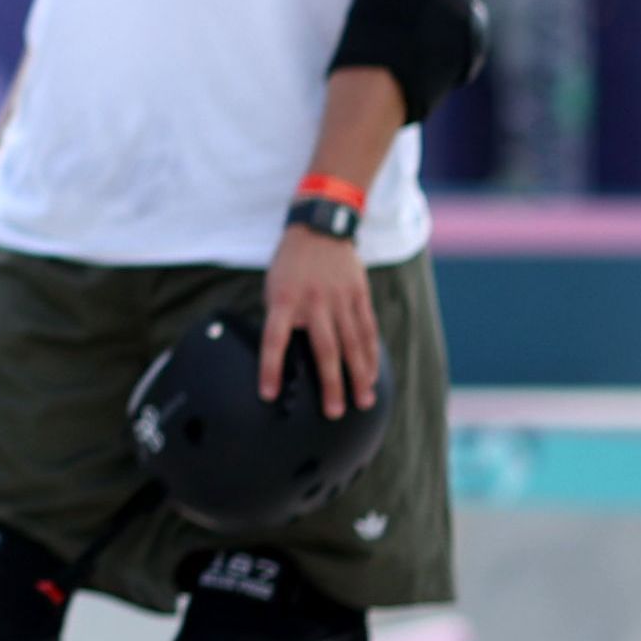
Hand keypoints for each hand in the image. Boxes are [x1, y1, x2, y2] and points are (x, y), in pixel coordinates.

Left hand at [258, 222, 378, 415]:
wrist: (319, 229)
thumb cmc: (289, 265)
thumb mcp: (274, 288)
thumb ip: (281, 319)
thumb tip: (285, 357)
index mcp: (284, 300)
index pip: (273, 340)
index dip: (270, 368)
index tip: (268, 394)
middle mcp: (314, 301)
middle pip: (325, 349)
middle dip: (330, 383)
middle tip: (334, 412)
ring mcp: (340, 298)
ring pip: (353, 343)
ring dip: (359, 375)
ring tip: (363, 401)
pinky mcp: (359, 295)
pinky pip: (368, 330)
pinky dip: (371, 354)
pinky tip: (372, 375)